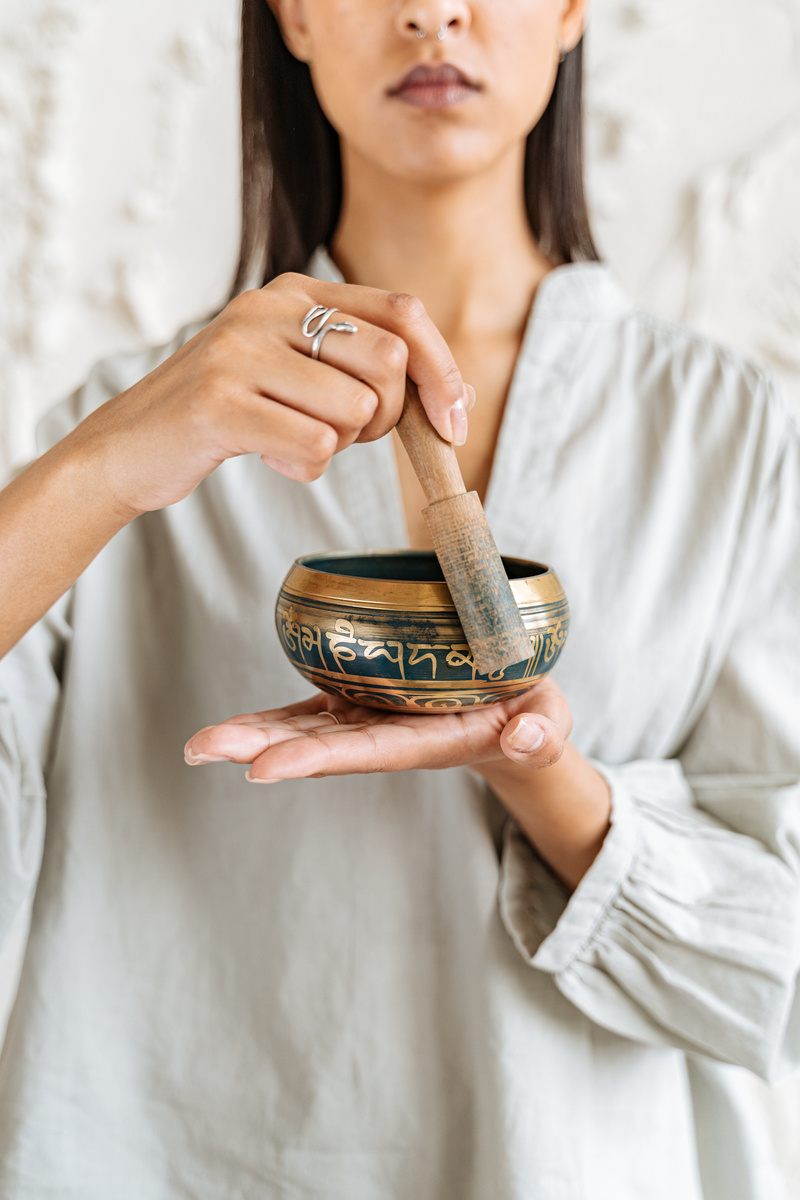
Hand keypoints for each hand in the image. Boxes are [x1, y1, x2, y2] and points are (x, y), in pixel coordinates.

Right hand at [66, 274, 469, 518]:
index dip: (443, 370)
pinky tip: (269, 456)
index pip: (402, 312)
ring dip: (339, 445)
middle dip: (385, 419)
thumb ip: (360, 366)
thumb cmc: (228, 412)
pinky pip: (314, 446)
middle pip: (389, 362)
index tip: (454, 424)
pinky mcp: (219, 402)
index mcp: (295, 291)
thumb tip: (453, 395)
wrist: (129, 445)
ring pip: (356, 408)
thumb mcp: (293, 370)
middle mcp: (269, 307)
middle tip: (343, 434)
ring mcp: (240, 351)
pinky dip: (304, 466)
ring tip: (292, 440)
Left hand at [183, 677, 570, 780]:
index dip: (315, 757)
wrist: (512, 718)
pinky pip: (309, 710)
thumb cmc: (531, 716)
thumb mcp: (548, 720)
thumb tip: (527, 738)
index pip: (364, 751)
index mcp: (427, 742)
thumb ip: (542, 733)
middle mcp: (386, 736)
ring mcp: (367, 720)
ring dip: (251, 735)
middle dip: (259, 747)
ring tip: (198, 743)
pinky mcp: (360, 703)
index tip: (264, 768)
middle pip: (316, 745)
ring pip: (301, 729)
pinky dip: (270, 718)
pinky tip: (231, 726)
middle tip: (202, 749)